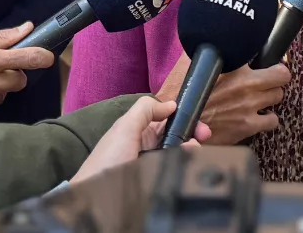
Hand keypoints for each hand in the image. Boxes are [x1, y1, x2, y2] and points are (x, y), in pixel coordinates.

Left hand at [71, 97, 211, 183]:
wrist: (97, 197)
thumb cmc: (108, 160)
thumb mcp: (124, 128)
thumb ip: (145, 110)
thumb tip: (171, 104)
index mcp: (139, 132)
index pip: (168, 121)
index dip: (184, 119)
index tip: (199, 124)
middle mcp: (148, 147)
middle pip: (177, 136)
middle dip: (192, 134)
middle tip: (204, 136)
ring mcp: (153, 164)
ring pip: (178, 152)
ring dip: (190, 148)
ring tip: (194, 148)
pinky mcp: (156, 179)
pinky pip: (174, 169)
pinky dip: (183, 163)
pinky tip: (188, 160)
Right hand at [155, 54, 290, 144]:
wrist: (175, 123)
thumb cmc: (180, 92)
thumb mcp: (190, 62)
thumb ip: (206, 49)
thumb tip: (213, 36)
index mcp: (234, 66)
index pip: (264, 53)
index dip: (266, 57)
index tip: (264, 60)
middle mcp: (246, 85)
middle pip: (281, 76)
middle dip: (276, 76)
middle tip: (269, 77)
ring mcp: (249, 107)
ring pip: (278, 96)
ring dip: (271, 96)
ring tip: (261, 96)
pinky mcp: (247, 127)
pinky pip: (272, 121)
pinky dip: (268, 118)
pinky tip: (258, 115)